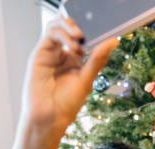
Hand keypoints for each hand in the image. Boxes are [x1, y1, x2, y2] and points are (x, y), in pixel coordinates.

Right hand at [22, 17, 117, 137]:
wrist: (50, 117)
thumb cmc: (67, 104)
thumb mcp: (87, 79)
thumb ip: (98, 59)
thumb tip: (114, 41)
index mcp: (76, 60)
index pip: (83, 37)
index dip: (91, 31)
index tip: (101, 32)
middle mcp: (62, 54)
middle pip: (69, 28)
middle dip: (79, 25)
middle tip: (87, 33)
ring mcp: (51, 53)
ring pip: (57, 26)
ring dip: (69, 26)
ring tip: (79, 37)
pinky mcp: (40, 54)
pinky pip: (49, 33)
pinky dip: (62, 33)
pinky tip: (71, 43)